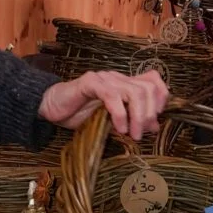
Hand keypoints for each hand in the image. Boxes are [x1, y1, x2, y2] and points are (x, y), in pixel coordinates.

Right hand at [38, 70, 168, 140]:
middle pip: (147, 87)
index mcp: (125, 84)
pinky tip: (118, 127)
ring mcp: (104, 78)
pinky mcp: (90, 82)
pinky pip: (111, 94)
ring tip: (132, 134)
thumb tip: (154, 126)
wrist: (51, 107)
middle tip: (141, 134)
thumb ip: (131, 119)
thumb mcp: (112, 119)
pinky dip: (119, 113)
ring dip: (137, 116)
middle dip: (149, 113)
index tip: (155, 120)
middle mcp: (117, 78)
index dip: (161, 98)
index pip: (154, 80)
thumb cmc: (80, 114)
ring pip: (133, 91)